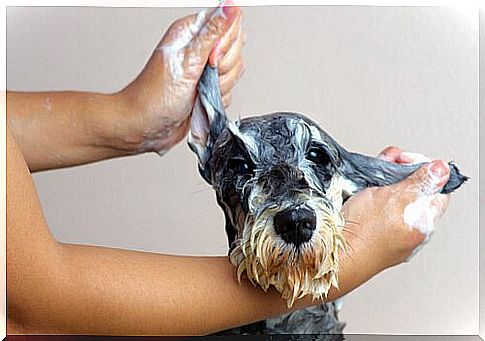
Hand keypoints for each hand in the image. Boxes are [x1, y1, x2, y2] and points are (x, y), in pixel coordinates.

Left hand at [120, 4, 244, 154]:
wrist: (146, 126)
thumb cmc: (155, 96)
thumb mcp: (188, 61)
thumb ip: (213, 33)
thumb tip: (231, 6)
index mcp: (192, 32)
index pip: (229, 23)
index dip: (226, 43)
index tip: (211, 58)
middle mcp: (199, 49)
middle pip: (235, 50)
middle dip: (223, 68)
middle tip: (202, 76)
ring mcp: (204, 70)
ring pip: (234, 72)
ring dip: (220, 86)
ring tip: (198, 91)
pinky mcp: (208, 88)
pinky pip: (229, 91)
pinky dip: (217, 100)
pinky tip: (200, 101)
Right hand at [341, 146, 449, 273]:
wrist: (333, 254)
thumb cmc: (362, 233)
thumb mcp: (395, 196)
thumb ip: (421, 182)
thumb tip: (442, 170)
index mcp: (424, 222)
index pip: (437, 188)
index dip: (422, 168)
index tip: (403, 161)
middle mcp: (411, 230)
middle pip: (414, 191)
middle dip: (398, 173)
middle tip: (382, 167)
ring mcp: (392, 234)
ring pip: (394, 199)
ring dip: (382, 184)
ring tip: (367, 181)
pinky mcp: (373, 234)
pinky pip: (378, 211)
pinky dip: (370, 198)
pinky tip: (359, 194)